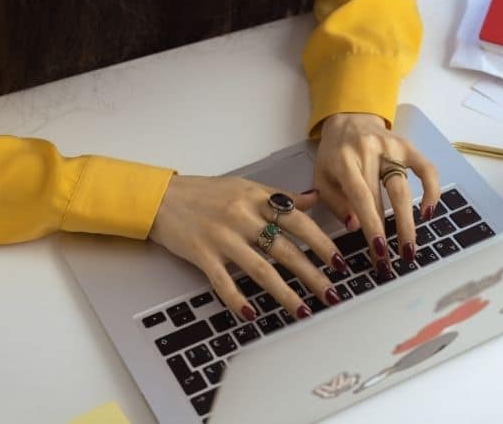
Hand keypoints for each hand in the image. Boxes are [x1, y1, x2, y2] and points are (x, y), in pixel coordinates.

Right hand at [149, 175, 349, 320]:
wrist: (162, 197)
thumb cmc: (205, 193)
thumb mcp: (246, 187)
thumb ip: (279, 196)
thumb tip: (312, 200)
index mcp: (256, 199)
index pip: (298, 221)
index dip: (321, 242)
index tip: (339, 261)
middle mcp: (242, 218)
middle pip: (285, 250)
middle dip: (312, 275)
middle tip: (332, 294)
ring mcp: (222, 237)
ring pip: (261, 269)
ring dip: (285, 293)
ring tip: (303, 310)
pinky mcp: (202, 255)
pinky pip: (223, 282)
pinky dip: (238, 300)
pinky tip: (252, 314)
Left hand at [314, 113, 439, 277]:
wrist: (348, 118)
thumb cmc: (333, 154)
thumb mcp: (321, 176)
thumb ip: (335, 202)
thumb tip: (355, 226)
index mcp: (345, 160)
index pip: (362, 197)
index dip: (372, 225)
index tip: (378, 250)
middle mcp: (370, 151)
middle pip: (384, 196)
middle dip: (391, 232)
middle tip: (395, 260)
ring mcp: (392, 148)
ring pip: (404, 188)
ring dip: (409, 221)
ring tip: (410, 247)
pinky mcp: (408, 146)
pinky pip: (426, 169)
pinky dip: (431, 190)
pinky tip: (427, 212)